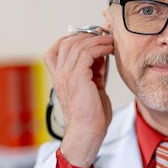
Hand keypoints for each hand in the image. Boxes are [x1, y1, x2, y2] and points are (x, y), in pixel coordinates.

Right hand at [44, 31, 113, 167]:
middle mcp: (59, 74)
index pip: (56, 49)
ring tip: (110, 41)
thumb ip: (94, 71)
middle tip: (104, 35)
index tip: (91, 39)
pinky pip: (87, 52)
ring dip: (97, 39)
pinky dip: (100, 47)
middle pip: (67, 42)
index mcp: (59, 77)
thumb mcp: (93, 88)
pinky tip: (110, 50)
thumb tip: (101, 56)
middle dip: (87, 35)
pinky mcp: (77, 77)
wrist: (87, 132)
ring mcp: (66, 75)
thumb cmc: (91, 116)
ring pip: (77, 44)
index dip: (73, 39)